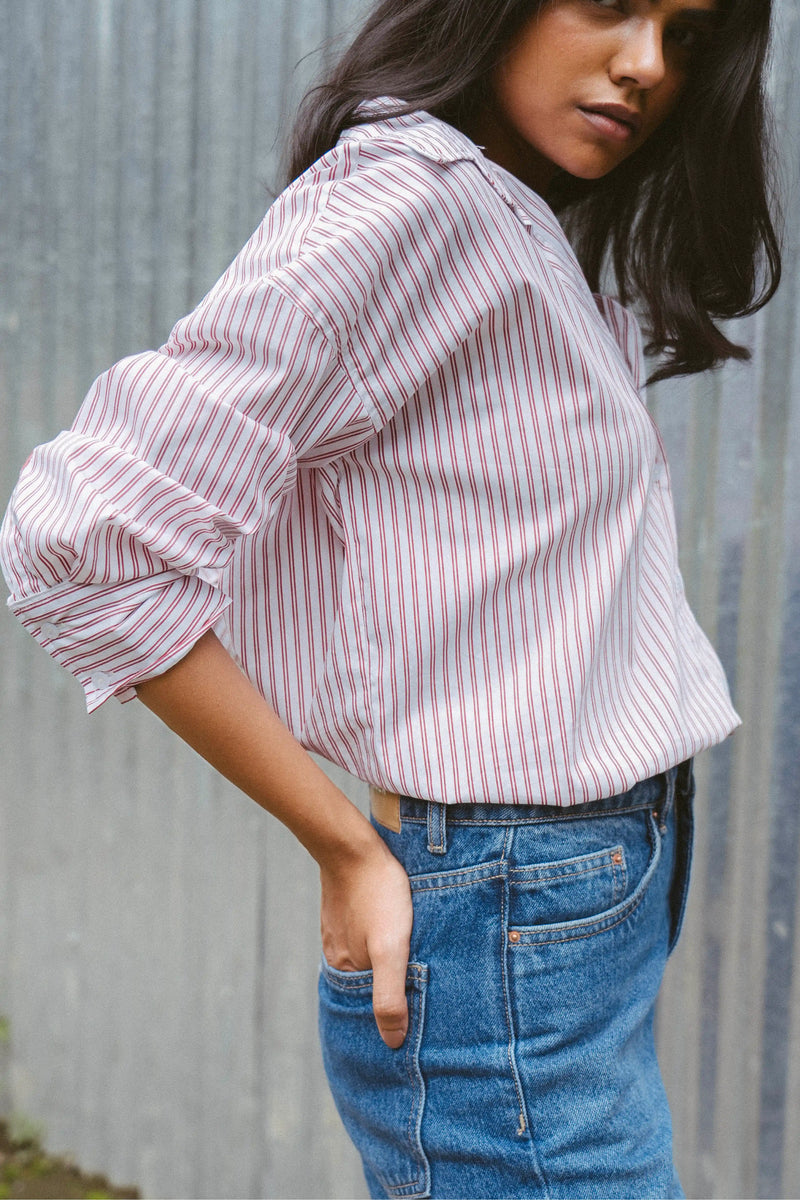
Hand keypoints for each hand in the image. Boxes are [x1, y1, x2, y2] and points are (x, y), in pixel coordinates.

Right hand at [320, 834, 413, 1047]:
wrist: (353, 845)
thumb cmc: (378, 895)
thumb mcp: (390, 948)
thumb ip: (390, 995)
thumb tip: (393, 1043)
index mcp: (346, 969)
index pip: (368, 1009)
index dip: (391, 1020)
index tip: (416, 1029)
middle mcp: (339, 954)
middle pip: (368, 984)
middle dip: (393, 995)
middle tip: (425, 1000)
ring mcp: (342, 931)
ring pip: (369, 959)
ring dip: (389, 966)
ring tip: (418, 970)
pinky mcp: (350, 910)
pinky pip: (366, 936)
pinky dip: (382, 943)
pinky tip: (400, 937)